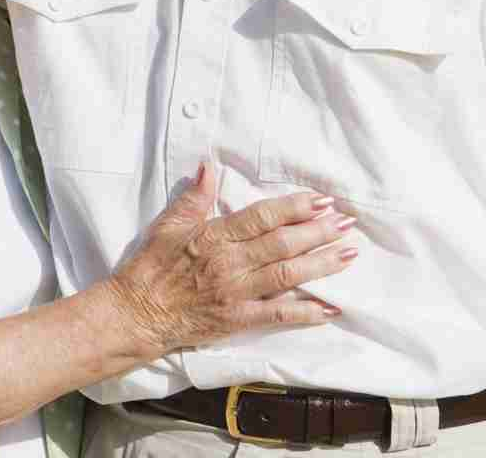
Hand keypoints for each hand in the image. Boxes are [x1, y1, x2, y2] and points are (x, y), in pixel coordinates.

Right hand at [106, 162, 356, 353]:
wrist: (136, 314)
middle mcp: (230, 262)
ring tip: (349, 253)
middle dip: (319, 231)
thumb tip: (209, 166)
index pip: (262, 217)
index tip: (321, 200)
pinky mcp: (238, 319)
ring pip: (287, 275)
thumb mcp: (167, 227)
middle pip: (283, 244)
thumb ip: (194, 198)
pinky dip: (306, 312)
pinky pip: (278, 315)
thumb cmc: (150, 268)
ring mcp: (237, 292)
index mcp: (214, 236)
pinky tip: (330, 308)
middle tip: (347, 222)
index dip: (295, 207)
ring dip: (321, 264)